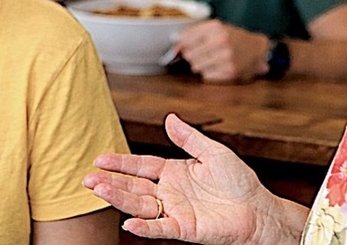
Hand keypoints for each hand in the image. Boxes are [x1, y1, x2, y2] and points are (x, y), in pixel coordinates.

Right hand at [84, 114, 274, 244]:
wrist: (258, 209)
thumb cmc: (239, 182)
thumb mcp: (213, 152)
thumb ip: (189, 138)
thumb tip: (169, 118)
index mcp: (174, 172)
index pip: (141, 166)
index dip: (121, 163)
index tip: (100, 159)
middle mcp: (170, 192)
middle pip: (134, 186)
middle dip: (111, 182)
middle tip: (88, 178)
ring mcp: (175, 211)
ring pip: (140, 205)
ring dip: (119, 199)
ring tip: (98, 191)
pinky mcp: (184, 229)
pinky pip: (160, 228)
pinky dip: (144, 226)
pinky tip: (128, 222)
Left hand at [175, 20, 270, 82]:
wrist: (257, 50)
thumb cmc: (233, 38)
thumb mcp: (216, 28)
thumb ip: (195, 33)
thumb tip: (176, 44)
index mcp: (216, 27)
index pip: (185, 38)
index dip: (182, 44)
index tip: (183, 45)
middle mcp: (221, 41)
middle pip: (189, 54)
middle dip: (193, 55)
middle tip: (203, 52)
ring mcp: (226, 57)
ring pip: (196, 66)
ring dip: (201, 64)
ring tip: (213, 59)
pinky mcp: (229, 72)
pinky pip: (206, 76)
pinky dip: (210, 73)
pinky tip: (219, 66)